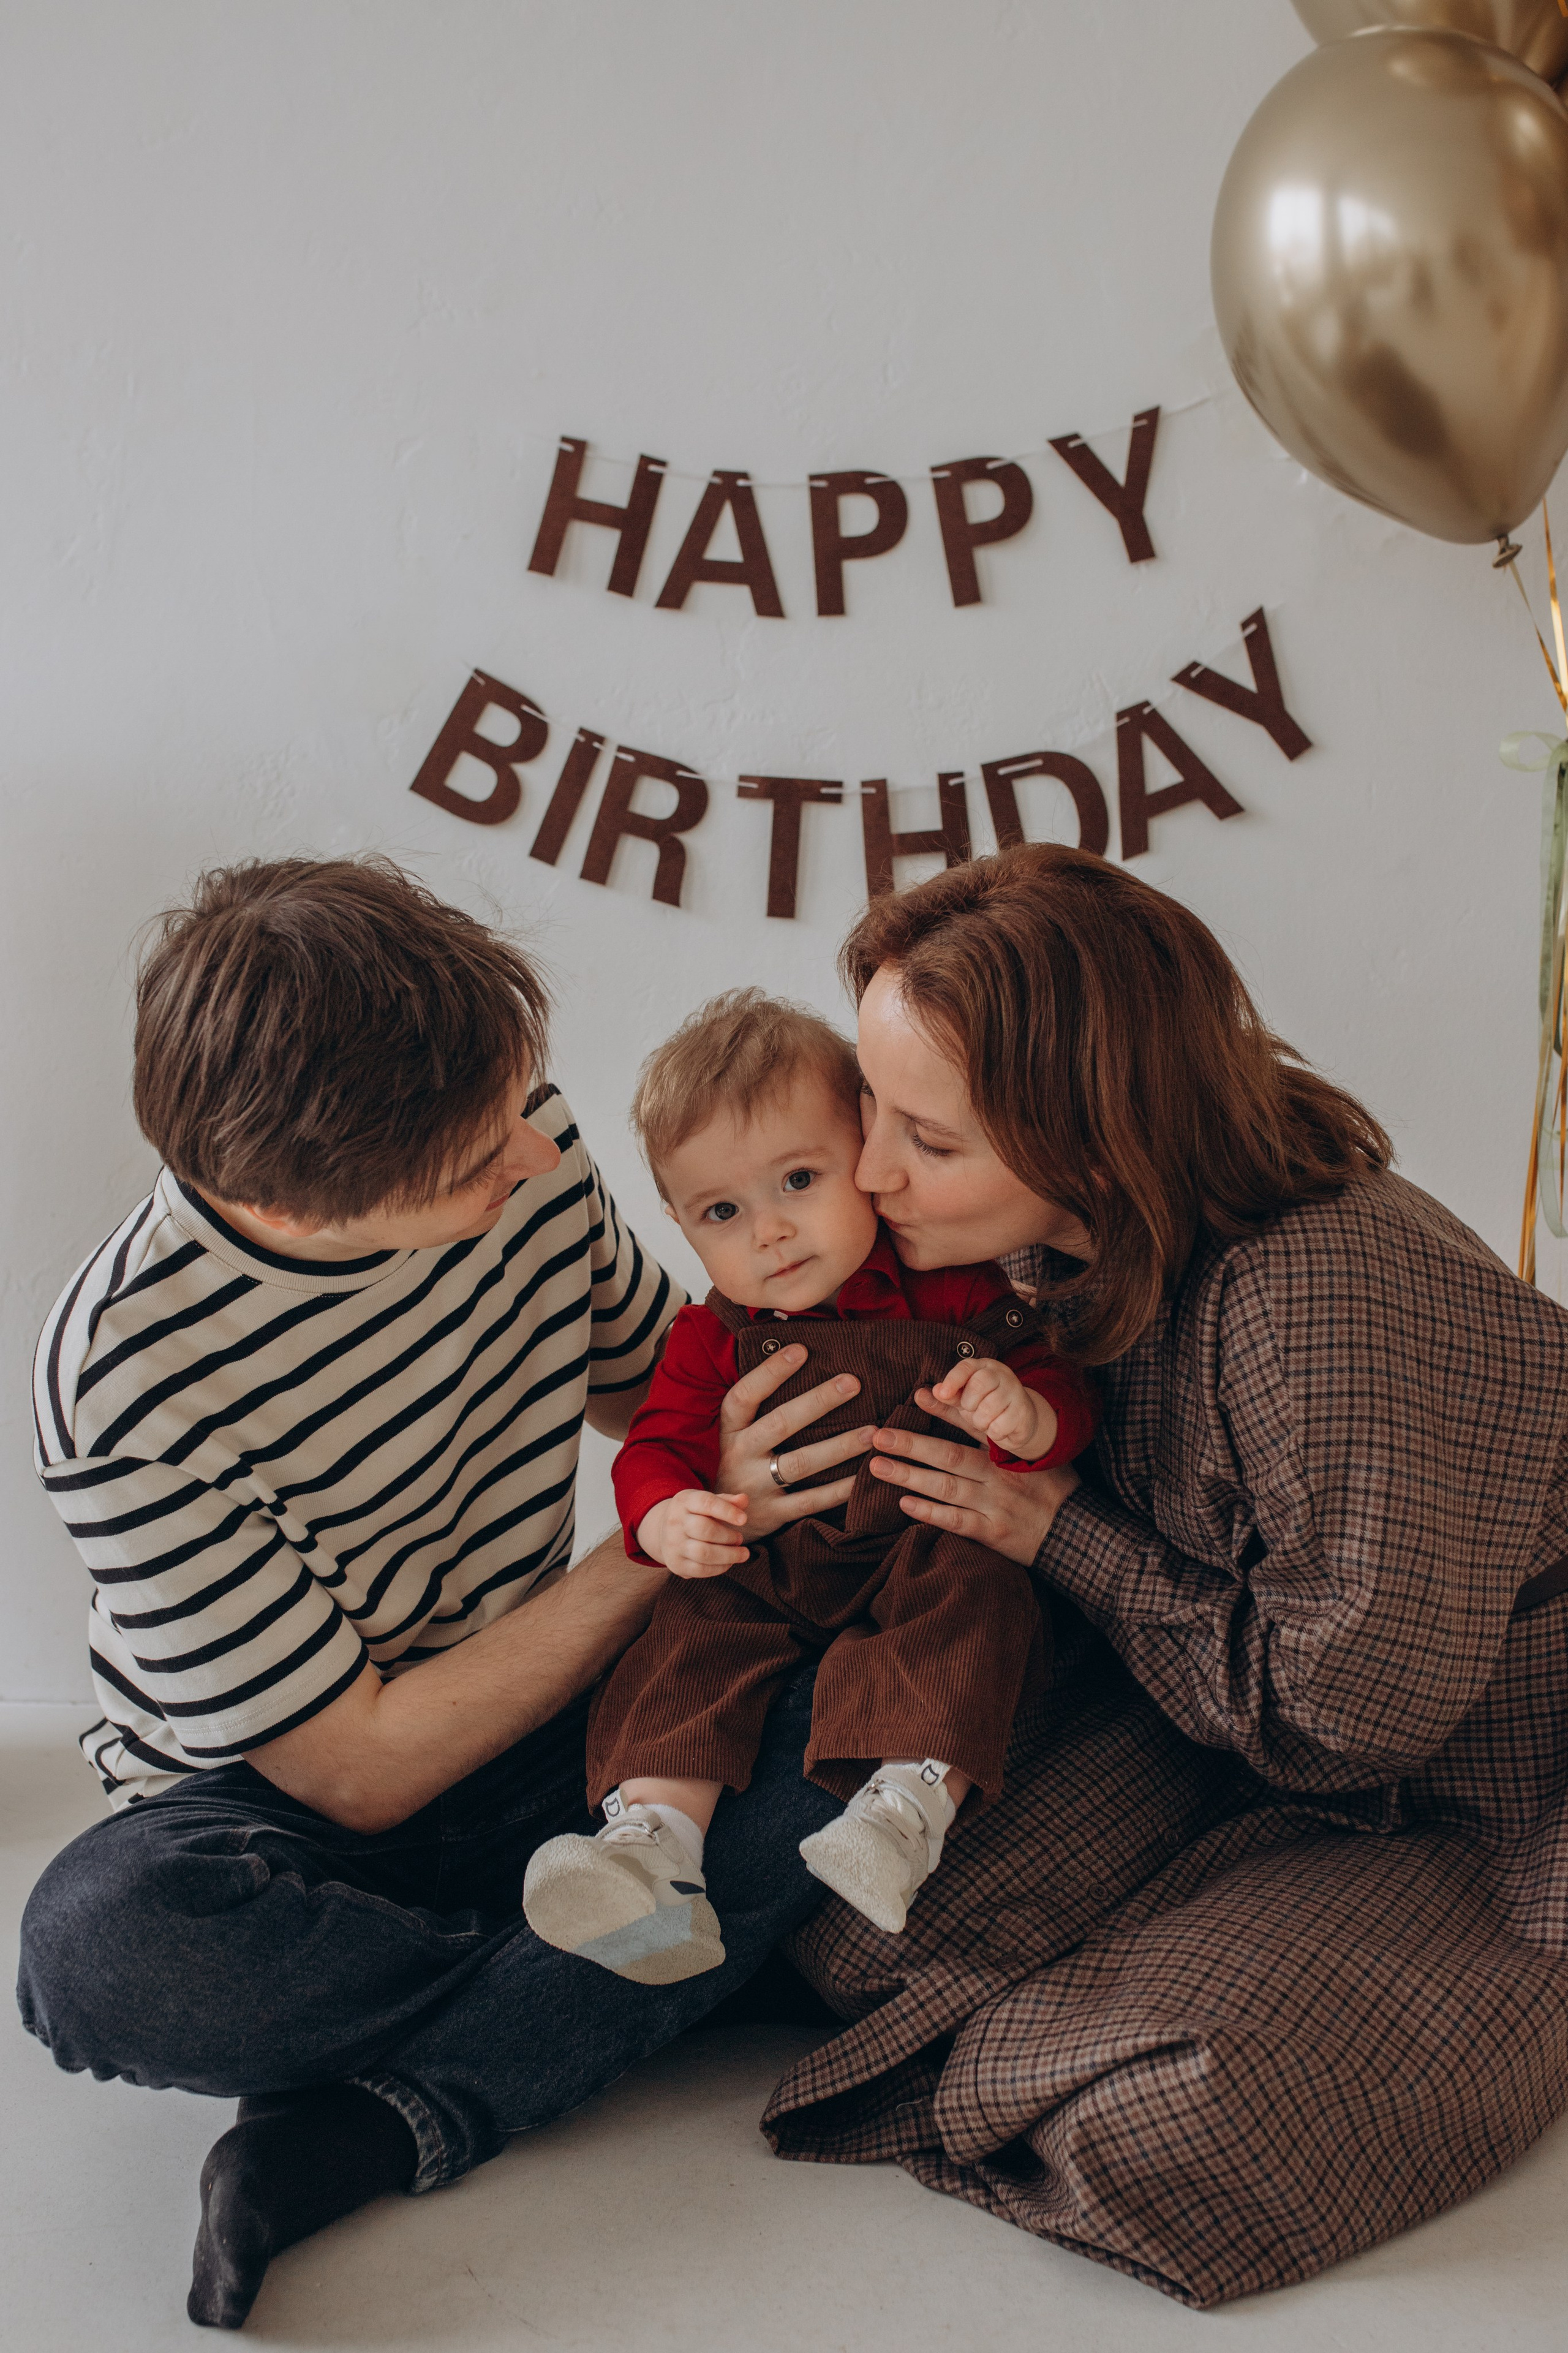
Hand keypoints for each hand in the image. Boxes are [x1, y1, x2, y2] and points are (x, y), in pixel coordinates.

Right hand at [637, 1491, 750, 1579]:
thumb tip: (744, 1499)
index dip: (727, 1511)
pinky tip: (729, 1562)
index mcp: (684, 1501)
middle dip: (728, 1536)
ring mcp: (673, 1545)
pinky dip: (721, 1567)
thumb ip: (727, 1501)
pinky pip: (701, 1569)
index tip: (744, 1520)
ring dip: (729, 1555)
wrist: (663, 1531)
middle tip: (740, 1539)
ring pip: (704, 1553)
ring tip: (742, 1553)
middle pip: (705, 1530)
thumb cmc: (694, 1514)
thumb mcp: (707, 1502)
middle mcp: (675, 1522)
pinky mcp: (676, 1564)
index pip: (706, 1503)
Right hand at [714, 1342, 876, 1537]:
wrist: (716, 1521)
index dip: (771, 1372)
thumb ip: (759, 1407)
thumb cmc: (739, 1463)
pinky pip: (811, 1500)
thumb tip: (797, 1358)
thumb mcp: (736, 1434)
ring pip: (801, 1463)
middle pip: (780, 1424)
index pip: (746, 1395)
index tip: (801, 1350)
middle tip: (853, 1382)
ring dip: (839, 1446)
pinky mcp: (773, 1514)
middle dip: (818, 1402)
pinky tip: (864, 1475)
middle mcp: (740, 1455)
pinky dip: (839, 1489)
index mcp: (731, 1430)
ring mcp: (756, 1487)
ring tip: (872, 1431)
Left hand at [866, 1387, 1081, 1566]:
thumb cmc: (1056, 1492)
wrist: (1079, 1534)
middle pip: (948, 1455)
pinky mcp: (994, 1533)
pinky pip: (956, 1521)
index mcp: (1009, 1454)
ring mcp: (995, 1505)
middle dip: (911, 1444)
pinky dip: (930, 1513)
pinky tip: (905, 1504)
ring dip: (910, 1476)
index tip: (917, 1395)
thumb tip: (982, 1416)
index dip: (945, 1410)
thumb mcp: (1040, 1458)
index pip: (972, 1425)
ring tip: (878, 1466)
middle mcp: (999, 1476)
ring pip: (946, 1487)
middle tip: (878, 1435)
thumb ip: (1010, 1441)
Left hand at [930, 1355, 1057, 1461]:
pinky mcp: (1025, 1411)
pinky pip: (1000, 1425)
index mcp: (983, 1367)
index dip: (953, 1379)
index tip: (942, 1393)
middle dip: (970, 1404)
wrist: (1021, 1421)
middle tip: (973, 1411)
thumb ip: (944, 1399)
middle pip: (978, 1384)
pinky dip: (995, 1432)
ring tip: (987, 1421)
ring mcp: (1016, 1391)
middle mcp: (1001, 1374)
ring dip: (982, 1421)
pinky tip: (1000, 1428)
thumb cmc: (985, 1408)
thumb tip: (919, 1394)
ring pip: (989, 1407)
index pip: (967, 1366)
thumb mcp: (962, 1403)